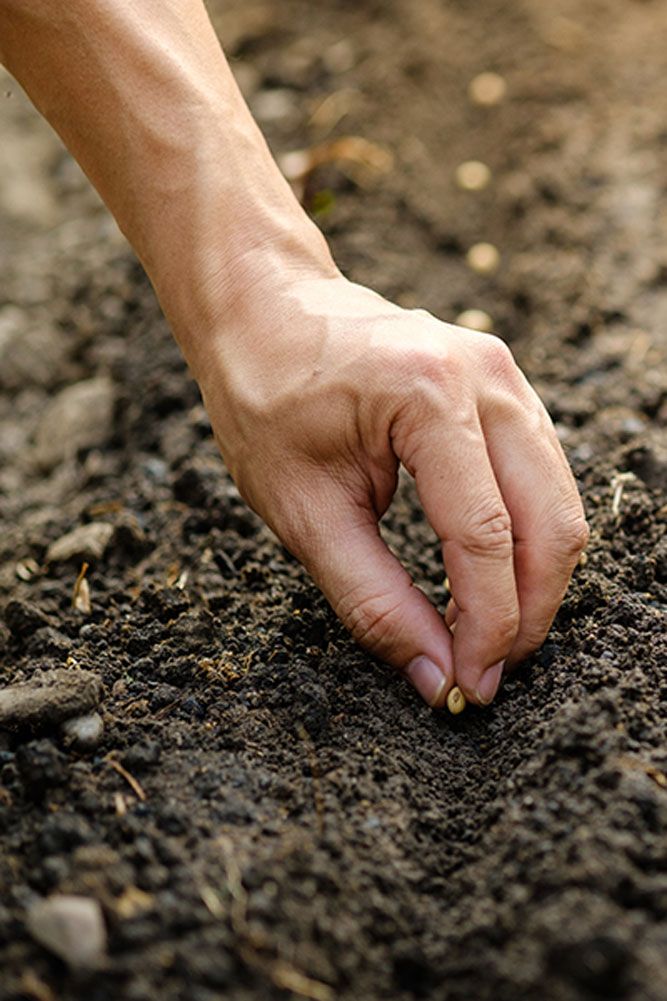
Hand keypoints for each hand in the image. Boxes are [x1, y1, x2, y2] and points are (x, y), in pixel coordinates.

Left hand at [193, 273, 588, 706]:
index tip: (471, 685)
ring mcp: (504, 375)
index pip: (486, 536)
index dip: (487, 626)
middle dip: (528, 613)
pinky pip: (542, 476)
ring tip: (490, 635)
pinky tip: (493, 577)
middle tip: (486, 672)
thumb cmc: (265, 395)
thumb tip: (435, 674)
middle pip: (550, 523)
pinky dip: (528, 538)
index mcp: (427, 397)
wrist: (266, 309)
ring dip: (535, 580)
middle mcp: (485, 378)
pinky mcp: (505, 387)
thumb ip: (372, 599)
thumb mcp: (299, 510)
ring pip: (559, 502)